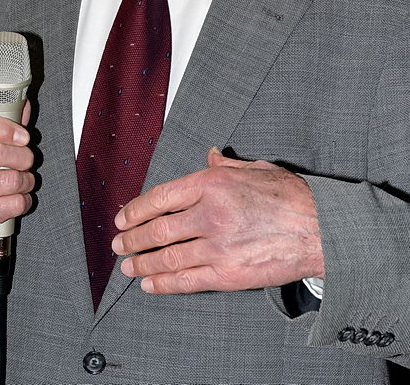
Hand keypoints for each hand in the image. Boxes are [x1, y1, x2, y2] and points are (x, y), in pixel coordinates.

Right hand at [0, 102, 33, 260]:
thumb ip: (7, 123)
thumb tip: (25, 103)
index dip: (4, 128)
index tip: (23, 136)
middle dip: (23, 156)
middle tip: (26, 161)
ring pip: (11, 180)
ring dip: (26, 181)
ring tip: (21, 181)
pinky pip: (15, 203)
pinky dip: (24, 201)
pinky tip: (16, 199)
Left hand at [112, 148, 324, 294]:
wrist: (321, 231)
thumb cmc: (291, 196)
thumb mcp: (256, 168)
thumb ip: (226, 164)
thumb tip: (209, 154)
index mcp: (213, 182)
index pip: (161, 197)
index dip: (135, 209)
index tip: (122, 218)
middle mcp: (210, 213)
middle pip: (158, 229)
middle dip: (132, 239)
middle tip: (118, 245)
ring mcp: (217, 246)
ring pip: (167, 257)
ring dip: (142, 264)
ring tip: (128, 267)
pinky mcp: (228, 274)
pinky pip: (187, 280)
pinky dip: (164, 284)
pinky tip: (150, 285)